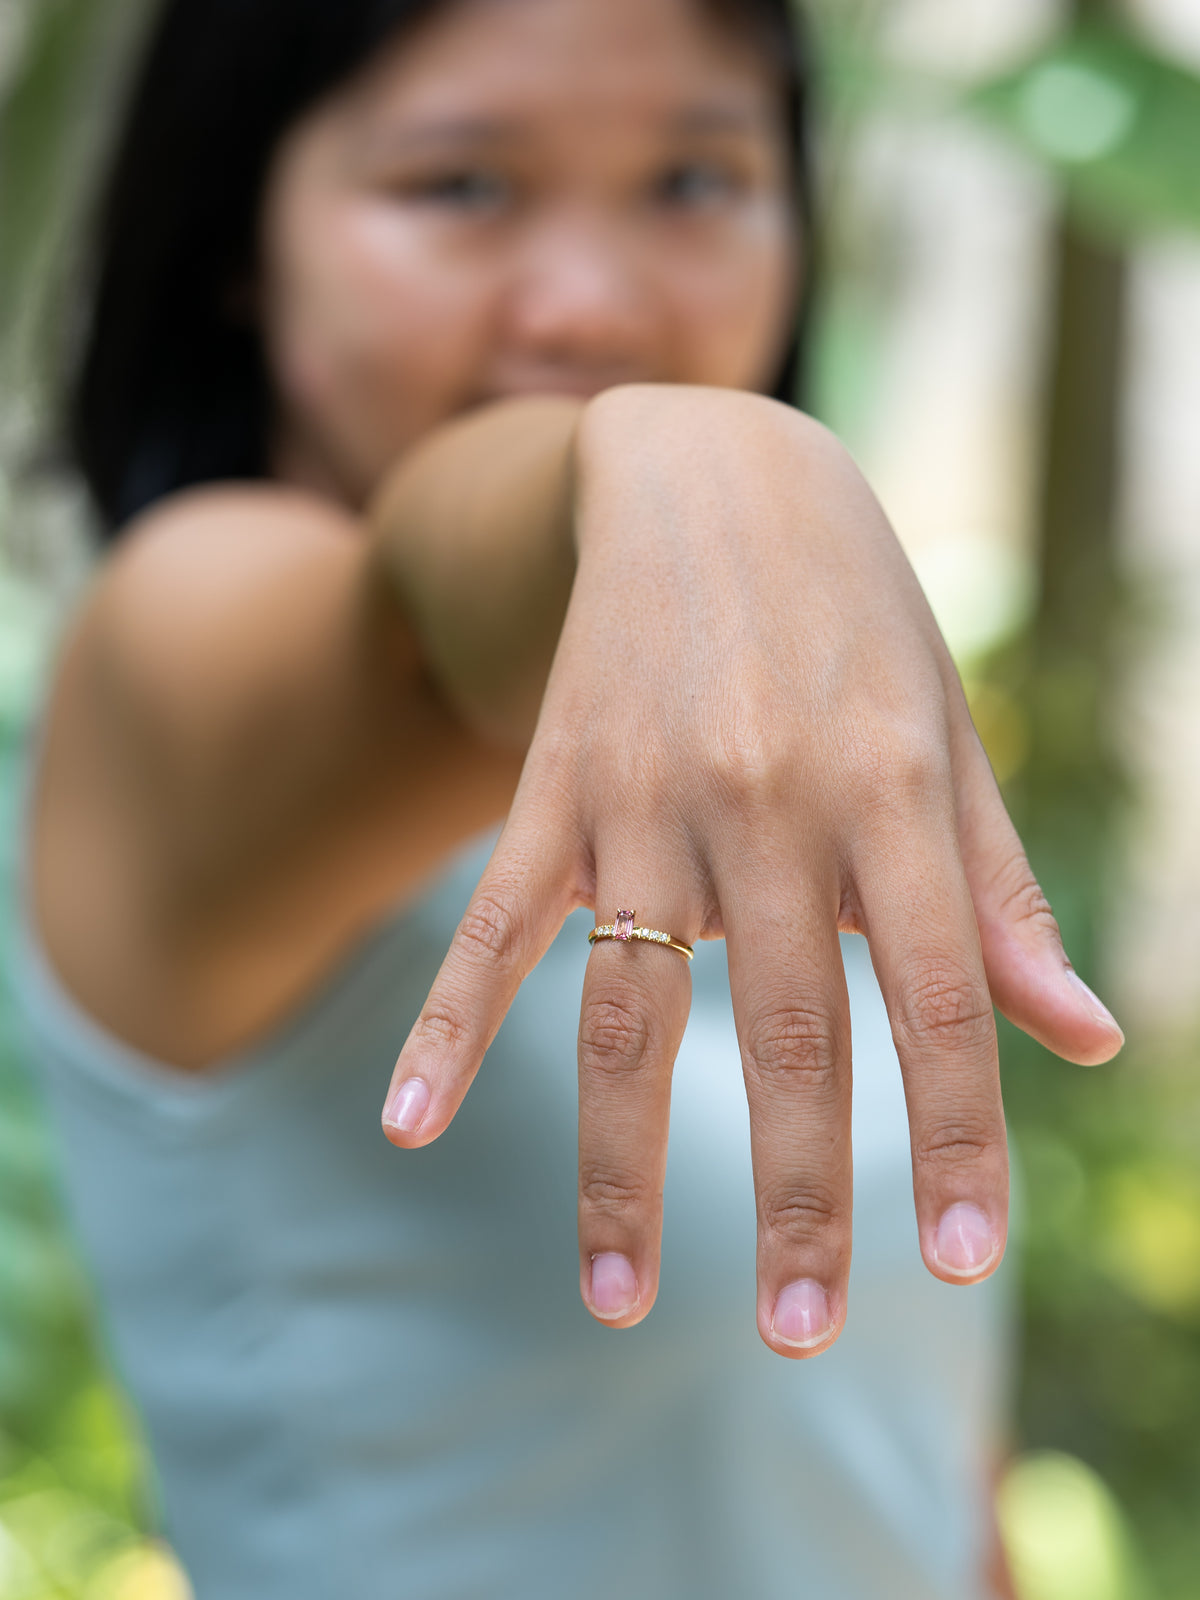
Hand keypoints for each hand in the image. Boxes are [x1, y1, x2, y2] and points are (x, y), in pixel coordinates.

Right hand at [381, 384, 1122, 1355]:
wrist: (705, 466)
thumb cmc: (857, 613)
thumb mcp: (949, 732)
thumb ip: (1001, 895)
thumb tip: (1082, 1042)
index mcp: (889, 789)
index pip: (934, 997)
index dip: (954, 1136)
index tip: (957, 1264)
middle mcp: (768, 799)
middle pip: (784, 1029)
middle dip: (798, 1194)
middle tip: (799, 1330)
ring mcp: (644, 794)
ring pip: (630, 1010)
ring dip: (619, 1165)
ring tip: (614, 1300)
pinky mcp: (553, 784)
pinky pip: (496, 921)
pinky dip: (450, 1023)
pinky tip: (408, 1126)